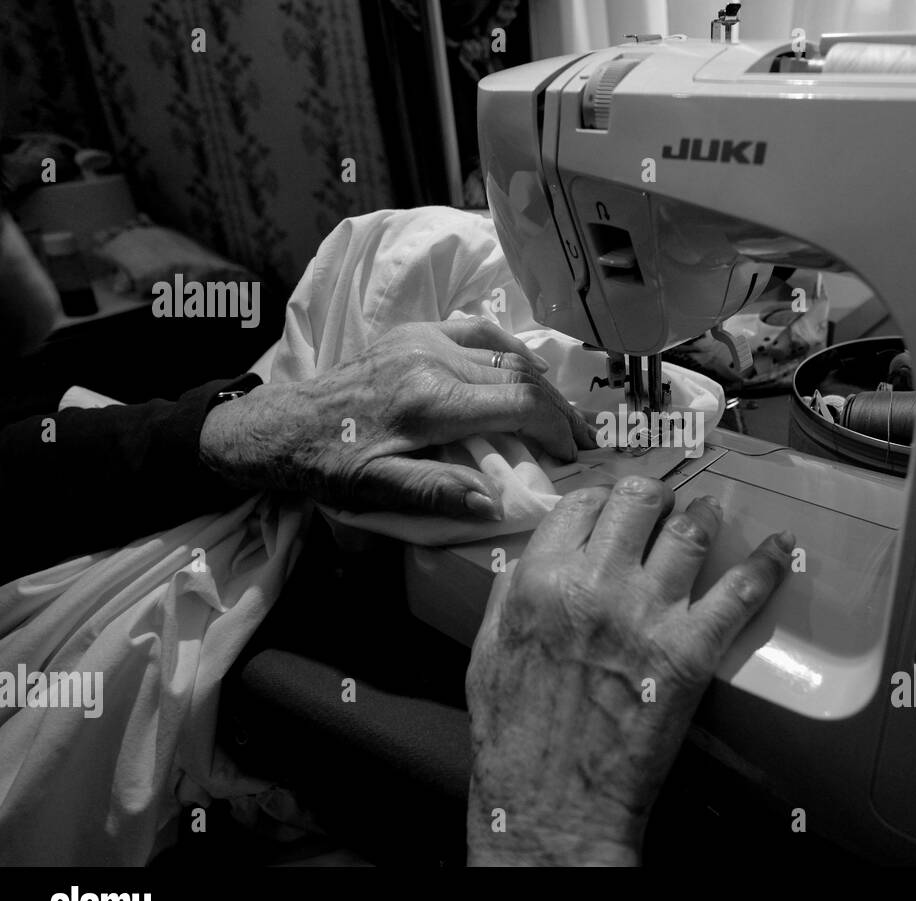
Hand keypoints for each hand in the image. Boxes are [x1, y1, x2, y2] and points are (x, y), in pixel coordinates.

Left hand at [199, 319, 596, 517]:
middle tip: (585, 438)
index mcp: (428, 401)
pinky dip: (511, 351)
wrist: (280, 424)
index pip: (520, 404)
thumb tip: (495, 503)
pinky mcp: (416, 331)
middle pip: (522, 377)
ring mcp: (424, 338)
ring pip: (506, 353)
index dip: (557, 429)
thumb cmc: (328, 464)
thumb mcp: (377, 490)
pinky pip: (479, 332)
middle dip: (560, 409)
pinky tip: (527, 371)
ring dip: (542, 383)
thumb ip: (437, 493)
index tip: (574, 454)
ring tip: (563, 412)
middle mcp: (432, 359)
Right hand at [465, 475, 793, 865]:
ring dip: (703, 516)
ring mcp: (648, 614)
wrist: (553, 802)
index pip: (583, 504)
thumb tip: (531, 558)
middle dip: (655, 497)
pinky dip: (766, 564)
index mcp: (539, 580)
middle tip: (664, 507)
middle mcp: (595, 585)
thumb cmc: (515, 736)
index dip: (604, 500)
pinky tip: (780, 548)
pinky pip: (740, 591)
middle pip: (640, 502)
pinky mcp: (691, 651)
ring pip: (689, 532)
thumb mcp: (487, 650)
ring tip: (709, 515)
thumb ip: (508, 594)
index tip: (615, 508)